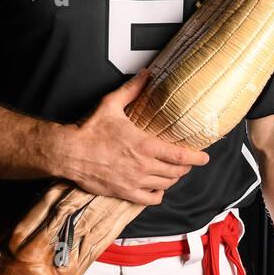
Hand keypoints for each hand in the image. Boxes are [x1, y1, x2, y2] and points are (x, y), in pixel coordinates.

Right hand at [58, 68, 209, 204]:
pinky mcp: (124, 192)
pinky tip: (158, 189)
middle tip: (186, 162)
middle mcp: (143, 166)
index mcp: (144, 145)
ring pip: (165, 185)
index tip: (204, 158)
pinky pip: (149, 200)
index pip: (180, 156)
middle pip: (176, 172)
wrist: (69, 152)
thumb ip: (132, 90)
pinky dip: (158, 195)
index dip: (196, 158)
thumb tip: (145, 74)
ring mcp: (134, 181)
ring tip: (173, 172)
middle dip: (185, 168)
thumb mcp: (111, 104)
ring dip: (173, 179)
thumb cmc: (89, 130)